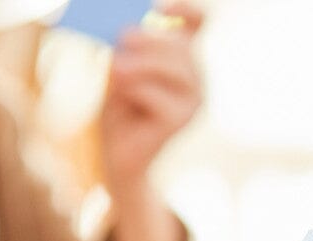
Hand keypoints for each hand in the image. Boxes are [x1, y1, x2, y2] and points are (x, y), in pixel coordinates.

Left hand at [101, 2, 203, 192]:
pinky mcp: (180, 119)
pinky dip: (131, 90)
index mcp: (184, 57)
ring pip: (171, 66)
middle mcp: (196, 77)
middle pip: (182, 45)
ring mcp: (193, 100)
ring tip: (115, 69)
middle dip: (150, 38)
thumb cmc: (121, 106)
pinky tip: (120, 99)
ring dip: (138, 64)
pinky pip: (153, 92)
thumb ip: (126, 47)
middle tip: (122, 37)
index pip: (197, 22)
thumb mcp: (121, 66)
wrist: (118, 153)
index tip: (158, 6)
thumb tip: (124, 29)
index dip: (184, 8)